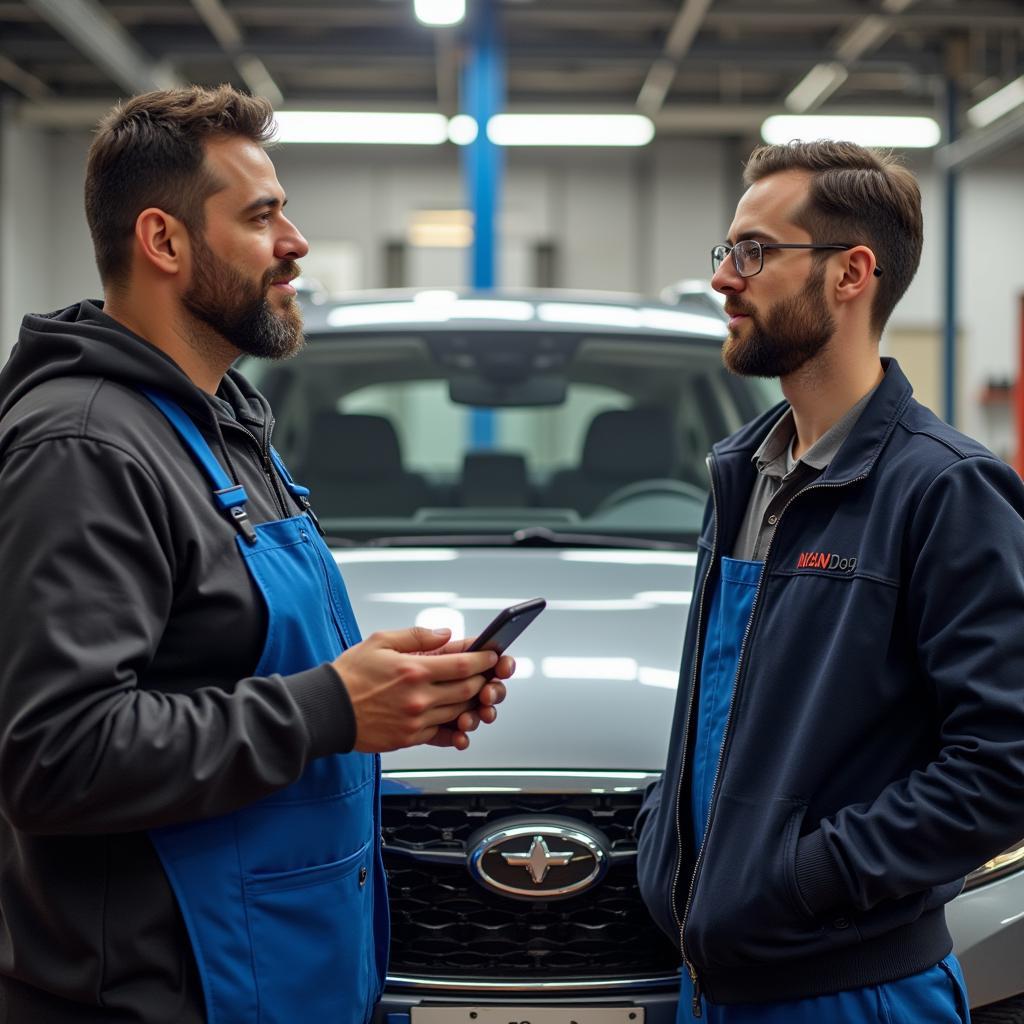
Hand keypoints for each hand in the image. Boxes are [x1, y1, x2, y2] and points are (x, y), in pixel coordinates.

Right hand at [330, 627, 498, 752]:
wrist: (327, 709)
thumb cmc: (350, 674)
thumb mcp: (381, 641)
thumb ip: (417, 636)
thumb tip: (445, 634)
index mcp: (414, 670)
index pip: (464, 664)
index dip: (484, 659)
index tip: (492, 655)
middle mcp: (419, 698)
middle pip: (468, 690)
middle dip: (483, 680)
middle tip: (487, 673)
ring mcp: (416, 721)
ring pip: (459, 712)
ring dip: (471, 702)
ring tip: (473, 692)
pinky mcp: (409, 739)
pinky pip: (442, 733)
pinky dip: (455, 724)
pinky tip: (458, 717)